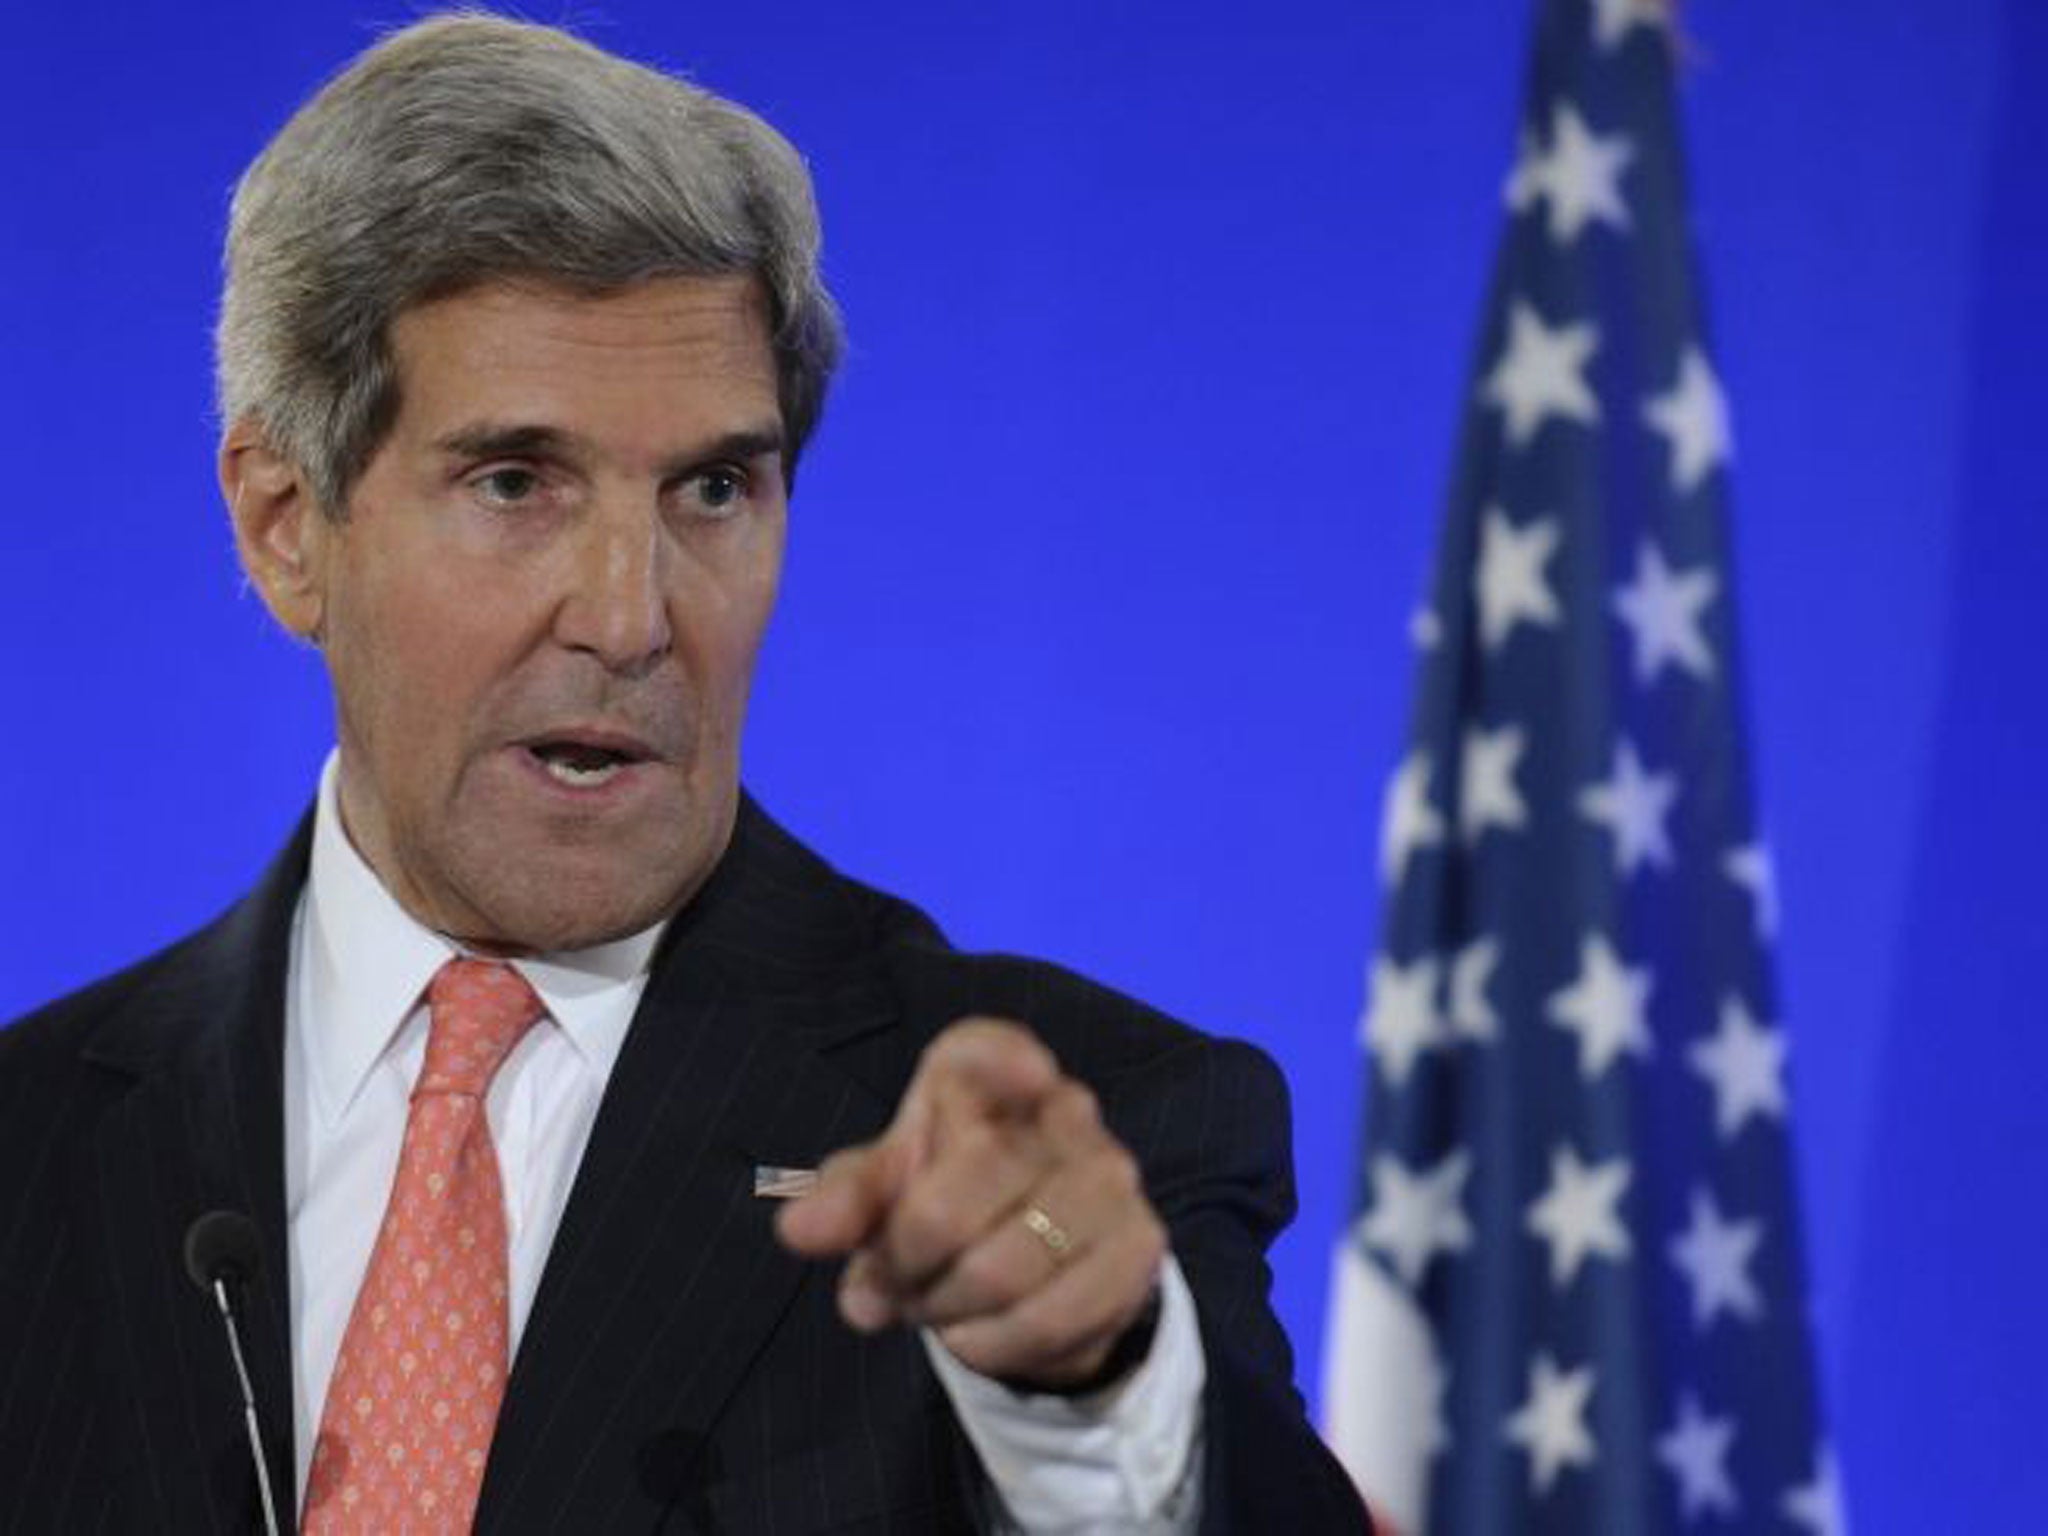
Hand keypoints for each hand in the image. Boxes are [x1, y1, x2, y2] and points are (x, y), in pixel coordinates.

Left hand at [775, 1017, 1167, 1390]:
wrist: (1040, 1260)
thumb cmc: (948, 1197)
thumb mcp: (886, 1191)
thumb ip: (842, 1200)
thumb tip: (797, 1229)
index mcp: (992, 1071)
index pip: (995, 1051)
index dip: (1009, 1059)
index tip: (1028, 1073)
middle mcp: (1065, 1108)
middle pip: (966, 1187)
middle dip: (907, 1255)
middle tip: (891, 1280)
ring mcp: (1110, 1175)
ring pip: (1005, 1265)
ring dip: (944, 1308)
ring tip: (930, 1309)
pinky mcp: (1139, 1243)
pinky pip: (1049, 1316)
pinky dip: (992, 1344)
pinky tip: (975, 1336)